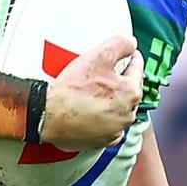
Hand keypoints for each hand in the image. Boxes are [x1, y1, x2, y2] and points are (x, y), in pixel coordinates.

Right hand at [40, 34, 143, 150]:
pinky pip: (107, 126)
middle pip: (129, 91)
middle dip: (121, 81)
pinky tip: (90, 110)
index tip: (127, 54)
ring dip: (112, 101)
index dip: (131, 57)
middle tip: (105, 72)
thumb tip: (131, 43)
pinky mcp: (100, 141)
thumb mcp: (99, 56)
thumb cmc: (73, 88)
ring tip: (96, 91)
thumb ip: (121, 44)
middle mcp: (127, 115)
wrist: (49, 114)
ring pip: (118, 110)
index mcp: (131, 93)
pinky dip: (102, 118)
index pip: (137, 69)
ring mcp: (114, 131)